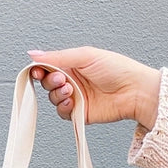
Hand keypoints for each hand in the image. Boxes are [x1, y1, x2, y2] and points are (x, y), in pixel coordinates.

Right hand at [27, 46, 160, 129]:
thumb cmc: (117, 69)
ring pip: (53, 99)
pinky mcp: (79, 113)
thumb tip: (34, 54)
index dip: (39, 69)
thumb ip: (58, 57)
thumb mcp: (84, 56)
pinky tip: (71, 101)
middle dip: (50, 81)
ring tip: (70, 90)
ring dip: (57, 95)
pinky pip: (62, 113)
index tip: (37, 71)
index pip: (48, 66)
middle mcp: (72, 80)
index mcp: (72, 64)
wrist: (133, 91)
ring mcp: (75, 97)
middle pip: (48, 83)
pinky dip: (63, 108)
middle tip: (62, 79)